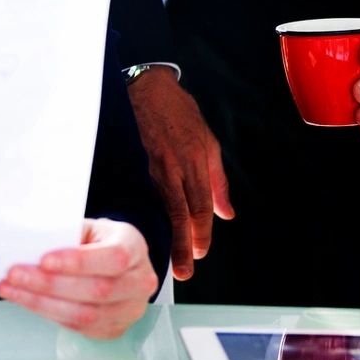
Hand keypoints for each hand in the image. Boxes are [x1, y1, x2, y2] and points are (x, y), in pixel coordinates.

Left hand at [0, 218, 159, 339]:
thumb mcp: (87, 227)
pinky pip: (79, 327)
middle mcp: (140, 281)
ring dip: (42, 303)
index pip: (113, 258)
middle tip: (14, 275)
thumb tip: (27, 244)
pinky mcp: (114, 328)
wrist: (116, 259)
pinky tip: (26, 300)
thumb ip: (64, 234)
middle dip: (50, 285)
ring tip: (11, 289)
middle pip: (98, 290)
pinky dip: (48, 314)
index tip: (44, 260)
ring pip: (86, 315)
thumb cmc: (96, 240)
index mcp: (134, 246)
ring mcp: (130, 309)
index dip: (79, 262)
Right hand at [126, 69, 232, 277]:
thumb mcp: (209, 142)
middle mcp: (172, 167)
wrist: (147, 87)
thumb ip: (217, 181)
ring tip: (166, 259)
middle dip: (182, 245)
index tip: (201, 253)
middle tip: (184, 271)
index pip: (199, 206)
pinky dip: (147, 216)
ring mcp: (149, 166)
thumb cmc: (179, 112)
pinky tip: (144, 232)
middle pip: (178, 214)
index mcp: (193, 161)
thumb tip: (226, 213)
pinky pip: (142, 195)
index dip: (201, 232)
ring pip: (159, 208)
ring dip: (164, 235)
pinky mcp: (133, 163)